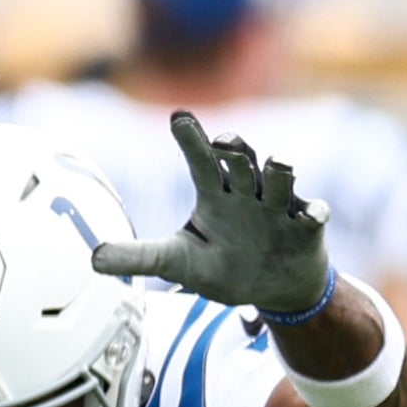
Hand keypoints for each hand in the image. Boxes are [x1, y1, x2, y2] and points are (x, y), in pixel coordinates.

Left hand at [89, 111, 333, 316]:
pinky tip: (314, 214)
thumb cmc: (224, 266)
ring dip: (279, 171)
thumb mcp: (179, 263)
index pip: (202, 161)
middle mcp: (248, 194)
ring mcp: (280, 210)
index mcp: (216, 195)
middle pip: (241, 162)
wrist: (274, 289)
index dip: (191, 138)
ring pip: (279, 180)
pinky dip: (314, 213)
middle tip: (223, 142)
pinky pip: (313, 216)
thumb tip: (92, 258)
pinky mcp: (306, 231)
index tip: (179, 116)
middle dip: (234, 150)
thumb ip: (140, 257)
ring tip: (277, 163)